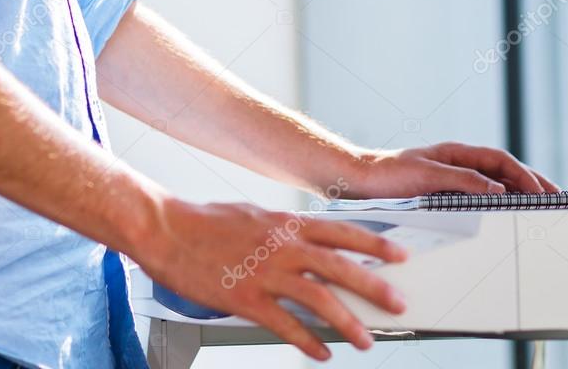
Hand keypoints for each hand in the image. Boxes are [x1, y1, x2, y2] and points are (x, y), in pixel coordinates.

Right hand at [135, 197, 408, 361]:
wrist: (168, 230)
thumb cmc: (208, 221)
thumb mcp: (254, 214)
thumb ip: (284, 229)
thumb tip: (309, 239)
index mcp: (285, 223)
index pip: (341, 232)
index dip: (374, 245)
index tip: (399, 256)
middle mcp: (281, 246)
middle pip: (339, 266)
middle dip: (373, 286)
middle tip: (398, 303)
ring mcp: (264, 273)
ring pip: (318, 299)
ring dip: (346, 323)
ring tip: (366, 340)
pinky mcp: (245, 299)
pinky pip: (285, 325)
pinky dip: (307, 342)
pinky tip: (321, 353)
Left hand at [348, 142, 559, 197]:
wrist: (358, 181)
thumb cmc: (387, 175)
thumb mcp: (426, 176)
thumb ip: (463, 181)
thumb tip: (500, 190)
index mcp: (456, 153)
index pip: (500, 160)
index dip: (524, 176)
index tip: (542, 192)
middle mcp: (457, 162)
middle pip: (503, 170)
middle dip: (532, 182)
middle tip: (558, 198)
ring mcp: (452, 177)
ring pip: (495, 183)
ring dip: (519, 193)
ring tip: (542, 207)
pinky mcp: (444, 193)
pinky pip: (480, 196)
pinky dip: (500, 203)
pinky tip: (509, 215)